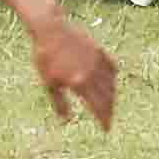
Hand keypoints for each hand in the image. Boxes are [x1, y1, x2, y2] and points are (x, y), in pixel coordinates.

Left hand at [24, 14, 117, 129]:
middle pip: (107, 97)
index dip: (103, 120)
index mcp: (80, 83)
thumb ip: (60, 103)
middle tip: (108, 119)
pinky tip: (111, 81)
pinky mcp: (99, 51)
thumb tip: (66, 120)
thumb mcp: (49, 83)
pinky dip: (113, 77)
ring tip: (109, 104)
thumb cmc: (45, 57)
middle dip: (109, 111)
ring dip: (112, 96)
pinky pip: (111, 68)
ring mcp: (98, 61)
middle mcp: (93, 74)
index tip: (106, 129)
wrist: (51, 29)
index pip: (98, 107)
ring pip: (111, 84)